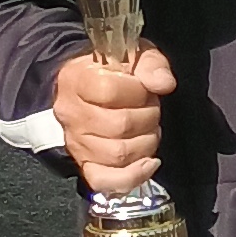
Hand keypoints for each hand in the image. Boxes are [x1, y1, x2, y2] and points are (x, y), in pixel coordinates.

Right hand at [53, 46, 174, 193]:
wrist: (90, 85)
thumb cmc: (115, 70)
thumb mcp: (136, 55)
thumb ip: (152, 65)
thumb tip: (164, 84)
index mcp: (77, 80)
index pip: (110, 91)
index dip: (138, 91)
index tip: (144, 88)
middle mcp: (71, 114)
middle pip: (119, 126)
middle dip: (148, 117)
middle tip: (150, 108)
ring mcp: (76, 143)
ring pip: (118, 154)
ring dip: (146, 143)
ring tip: (148, 128)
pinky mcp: (84, 164)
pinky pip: (105, 181)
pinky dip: (133, 176)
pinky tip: (149, 162)